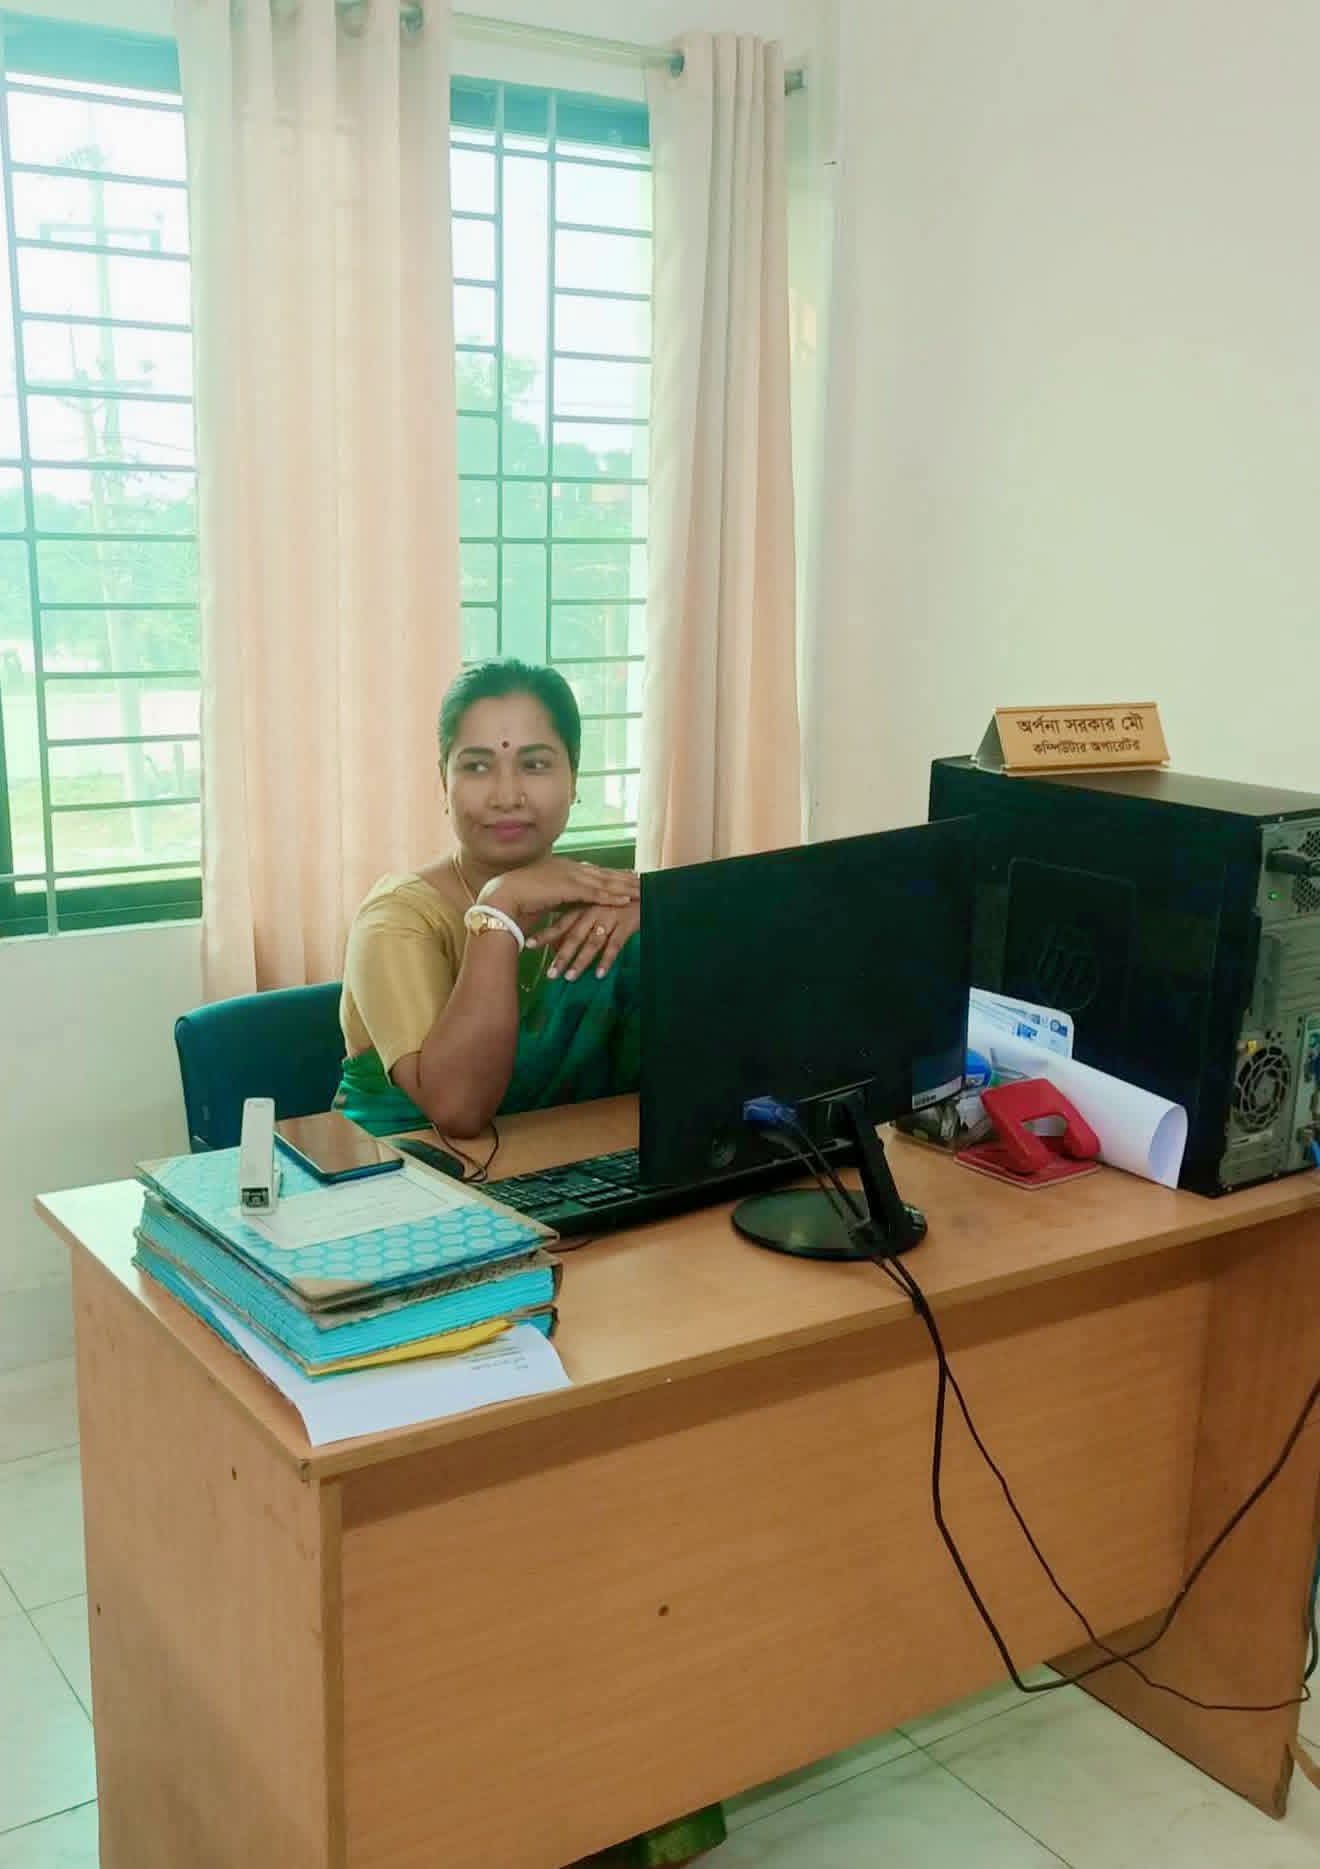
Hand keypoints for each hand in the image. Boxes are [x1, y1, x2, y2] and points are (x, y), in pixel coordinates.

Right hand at [480, 857, 638, 929]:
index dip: (611, 874)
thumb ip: (558, 897)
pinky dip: (612, 896)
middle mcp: (569, 868)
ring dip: (625, 886)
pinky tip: (627, 899)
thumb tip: (565, 903)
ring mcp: (570, 876)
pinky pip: (596, 893)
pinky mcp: (569, 888)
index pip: (593, 871)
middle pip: (604, 873)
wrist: (504, 896)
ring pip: (604, 881)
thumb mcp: (544, 896)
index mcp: (563, 868)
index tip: (627, 875)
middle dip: (625, 877)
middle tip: (645, 879)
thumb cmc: (518, 899)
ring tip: (643, 890)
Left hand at [528, 899, 640, 979]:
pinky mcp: (626, 923)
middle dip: (561, 955)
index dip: (546, 934)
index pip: (562, 922)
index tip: (529, 946)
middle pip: (574, 936)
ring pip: (592, 942)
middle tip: (550, 974)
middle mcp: (594, 911)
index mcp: (585, 906)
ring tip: (569, 978)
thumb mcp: (598, 905)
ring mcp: (610, 917)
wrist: (650, 889)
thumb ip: (582, 918)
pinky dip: (607, 960)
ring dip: (580, 961)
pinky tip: (599, 974)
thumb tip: (563, 938)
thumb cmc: (621, 900)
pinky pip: (615, 945)